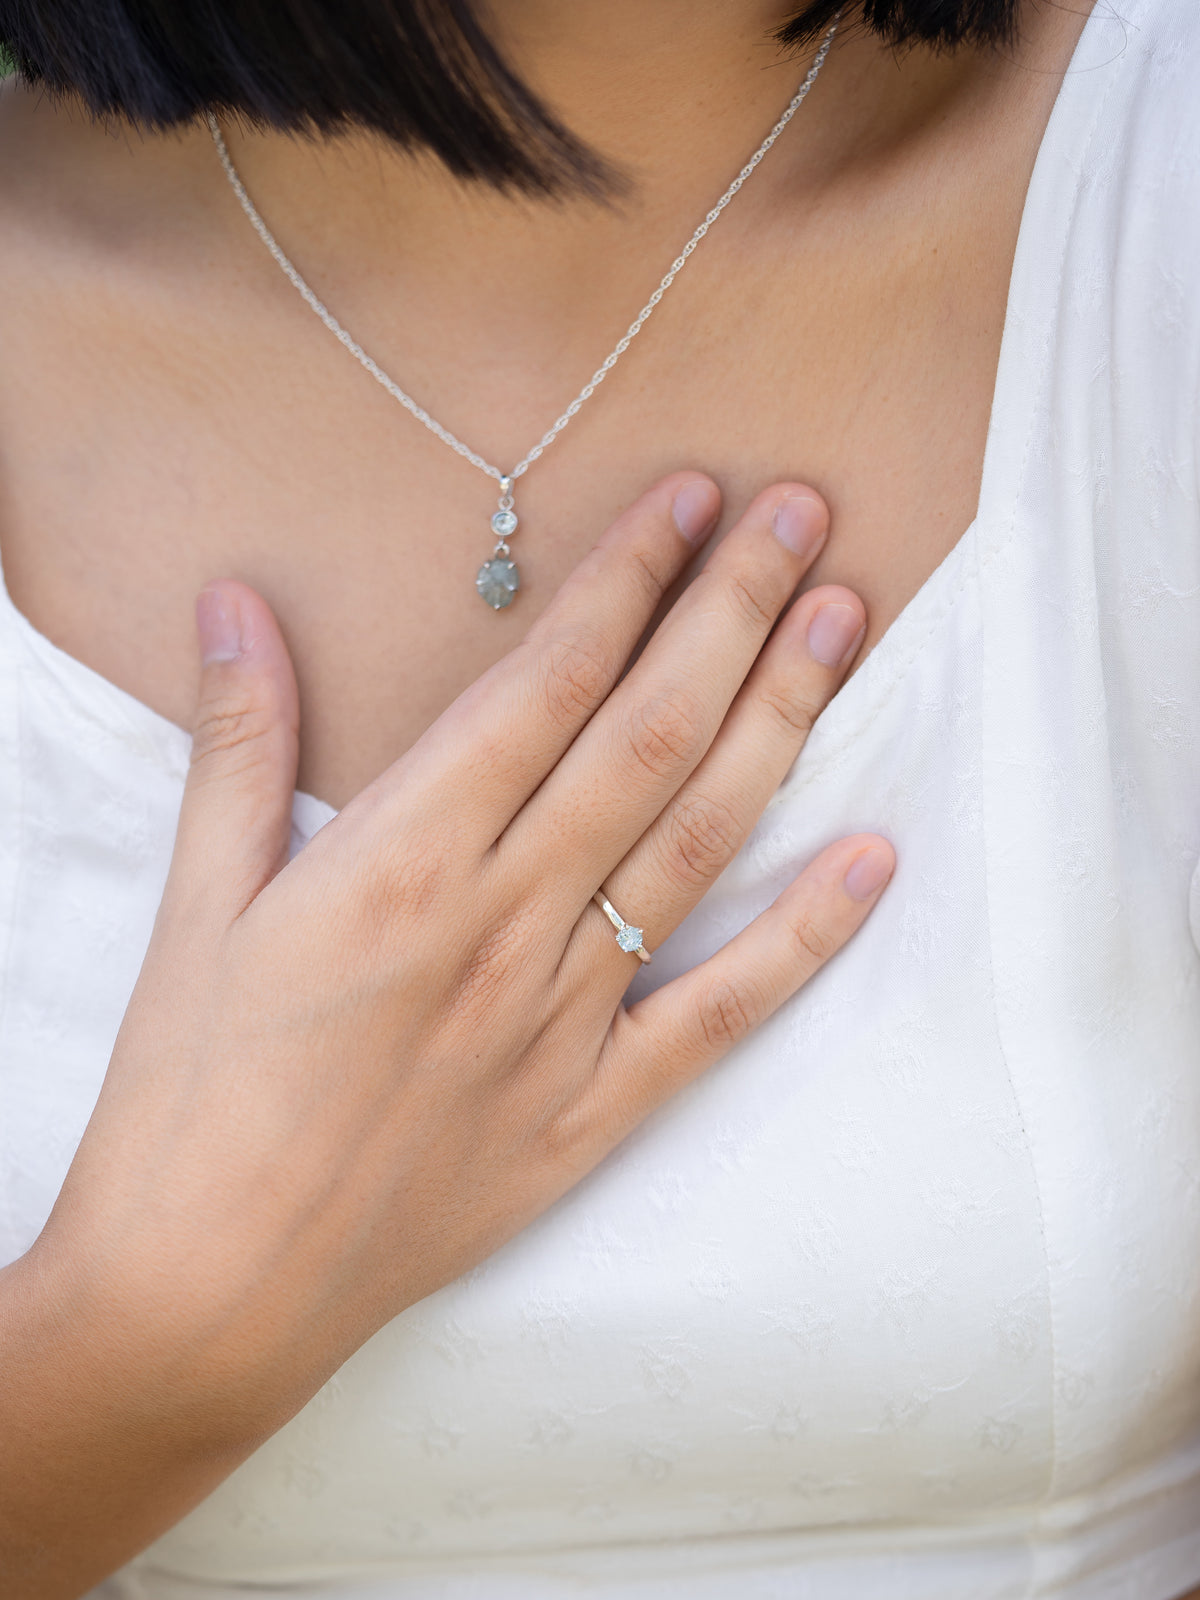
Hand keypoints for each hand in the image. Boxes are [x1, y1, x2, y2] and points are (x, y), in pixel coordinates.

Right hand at [5, 472, 890, 1594]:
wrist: (207, 1292)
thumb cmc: (187, 1093)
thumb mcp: (198, 907)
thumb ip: (238, 747)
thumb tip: (236, 604)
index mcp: (400, 860)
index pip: (546, 685)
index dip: (628, 579)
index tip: (693, 500)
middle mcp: (501, 925)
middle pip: (646, 738)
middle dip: (731, 613)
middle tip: (801, 514)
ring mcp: (560, 1021)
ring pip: (697, 845)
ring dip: (778, 724)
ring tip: (843, 625)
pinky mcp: (591, 1112)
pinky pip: (718, 1015)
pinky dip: (804, 937)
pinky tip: (874, 858)